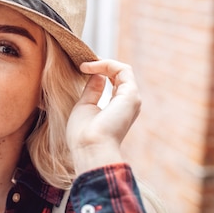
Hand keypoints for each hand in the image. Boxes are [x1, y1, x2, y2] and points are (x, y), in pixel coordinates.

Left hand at [66, 59, 140, 173]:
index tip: (81, 68)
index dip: (100, 70)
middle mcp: (129, 103)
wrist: (89, 148)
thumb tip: (96, 75)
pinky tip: (89, 68)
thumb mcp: (86, 106)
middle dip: (101, 65)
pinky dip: (106, 64)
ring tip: (84, 65)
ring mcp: (132, 99)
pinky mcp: (131, 95)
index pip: (115, 81)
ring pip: (123, 70)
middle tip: (82, 63)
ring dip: (102, 63)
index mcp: (119, 108)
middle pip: (120, 74)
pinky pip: (122, 70)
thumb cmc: (83, 134)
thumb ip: (92, 90)